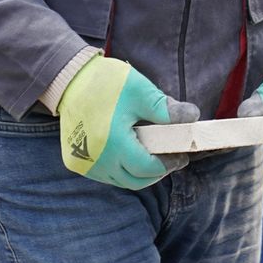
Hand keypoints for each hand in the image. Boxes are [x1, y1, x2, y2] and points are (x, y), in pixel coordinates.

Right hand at [56, 53, 197, 189]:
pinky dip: (120, 169)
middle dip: (155, 172)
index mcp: (113, 144)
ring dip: (138, 173)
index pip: (147, 168)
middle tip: (170, 158)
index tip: (181, 156)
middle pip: (134, 181)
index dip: (168, 164)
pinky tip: (130, 154)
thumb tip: (192, 117)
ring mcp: (83, 163)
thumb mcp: (140, 91)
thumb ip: (166, 109)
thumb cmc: (105, 83)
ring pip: (119, 180)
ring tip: (152, 155)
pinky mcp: (76, 161)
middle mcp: (96, 160)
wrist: (69, 80)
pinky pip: (104, 174)